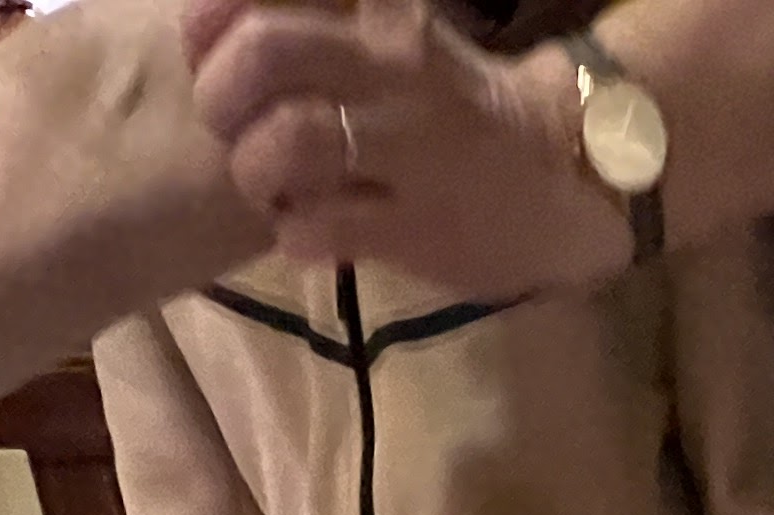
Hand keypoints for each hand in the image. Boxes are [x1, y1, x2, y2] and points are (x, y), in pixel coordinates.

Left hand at [180, 0, 629, 297]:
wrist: (568, 172)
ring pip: (288, 140)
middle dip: (220, 96)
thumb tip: (223, 31)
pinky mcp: (421, 228)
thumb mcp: (395, 34)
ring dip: (254, 170)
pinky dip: (294, 233)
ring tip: (270, 189)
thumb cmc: (458, 104)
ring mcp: (411, 148)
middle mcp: (394, 67)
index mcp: (382, 12)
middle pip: (264, 52)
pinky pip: (320, 228)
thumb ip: (322, 26)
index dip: (210, 19)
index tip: (206, 47)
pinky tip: (307, 231)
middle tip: (231, 129)